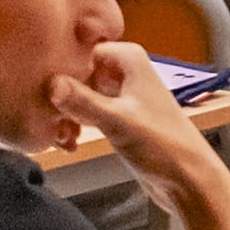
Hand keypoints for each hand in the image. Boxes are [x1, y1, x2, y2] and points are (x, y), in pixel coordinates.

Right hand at [38, 37, 217, 187]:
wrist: (187, 179)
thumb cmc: (166, 146)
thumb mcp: (118, 121)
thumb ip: (83, 101)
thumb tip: (51, 84)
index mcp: (128, 58)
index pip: (79, 50)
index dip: (61, 70)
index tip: (43, 89)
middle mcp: (125, 71)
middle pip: (76, 72)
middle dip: (60, 97)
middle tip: (51, 119)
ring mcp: (121, 94)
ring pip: (79, 94)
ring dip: (65, 114)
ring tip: (61, 135)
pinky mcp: (118, 116)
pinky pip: (86, 113)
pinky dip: (75, 125)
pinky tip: (69, 142)